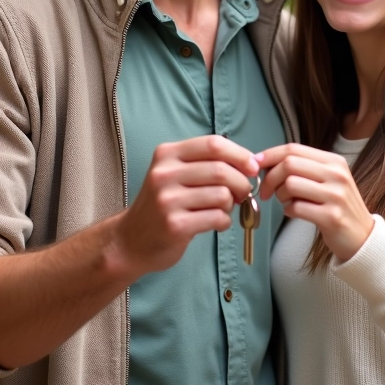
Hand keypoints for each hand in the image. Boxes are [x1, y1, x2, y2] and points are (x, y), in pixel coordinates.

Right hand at [113, 135, 258, 276]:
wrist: (131, 240)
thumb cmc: (163, 204)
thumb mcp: (175, 174)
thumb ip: (206, 163)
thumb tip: (251, 163)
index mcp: (167, 154)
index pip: (213, 144)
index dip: (240, 154)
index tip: (253, 167)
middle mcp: (164, 174)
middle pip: (221, 170)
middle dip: (241, 183)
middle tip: (242, 193)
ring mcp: (167, 200)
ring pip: (222, 195)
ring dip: (231, 205)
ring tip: (221, 210)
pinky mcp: (174, 225)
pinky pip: (217, 217)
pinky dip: (224, 222)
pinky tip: (215, 223)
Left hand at [257, 143, 374, 262]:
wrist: (362, 236)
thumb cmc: (337, 206)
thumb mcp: (327, 180)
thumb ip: (303, 168)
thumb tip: (265, 162)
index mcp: (334, 161)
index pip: (294, 149)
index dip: (270, 155)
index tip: (255, 164)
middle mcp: (337, 175)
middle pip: (289, 164)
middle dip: (269, 178)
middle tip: (265, 191)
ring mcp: (336, 195)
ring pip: (290, 185)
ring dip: (280, 195)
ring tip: (286, 202)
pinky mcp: (331, 217)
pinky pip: (296, 208)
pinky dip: (288, 210)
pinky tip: (294, 212)